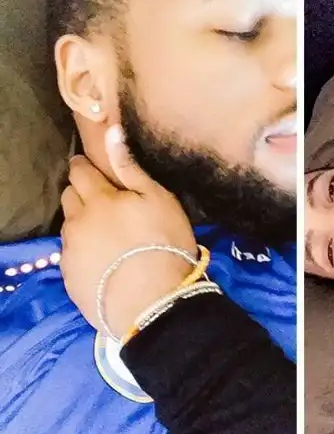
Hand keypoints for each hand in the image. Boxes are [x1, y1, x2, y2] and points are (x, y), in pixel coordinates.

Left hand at [60, 125, 196, 337]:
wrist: (153, 302)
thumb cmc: (164, 244)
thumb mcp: (159, 200)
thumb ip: (131, 167)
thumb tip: (112, 132)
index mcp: (98, 198)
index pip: (79, 171)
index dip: (85, 167)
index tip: (94, 170)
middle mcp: (76, 221)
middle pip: (69, 196)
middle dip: (82, 193)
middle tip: (105, 203)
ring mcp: (70, 251)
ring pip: (69, 225)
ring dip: (83, 222)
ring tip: (107, 234)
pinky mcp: (70, 276)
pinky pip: (71, 253)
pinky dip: (84, 249)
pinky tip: (104, 259)